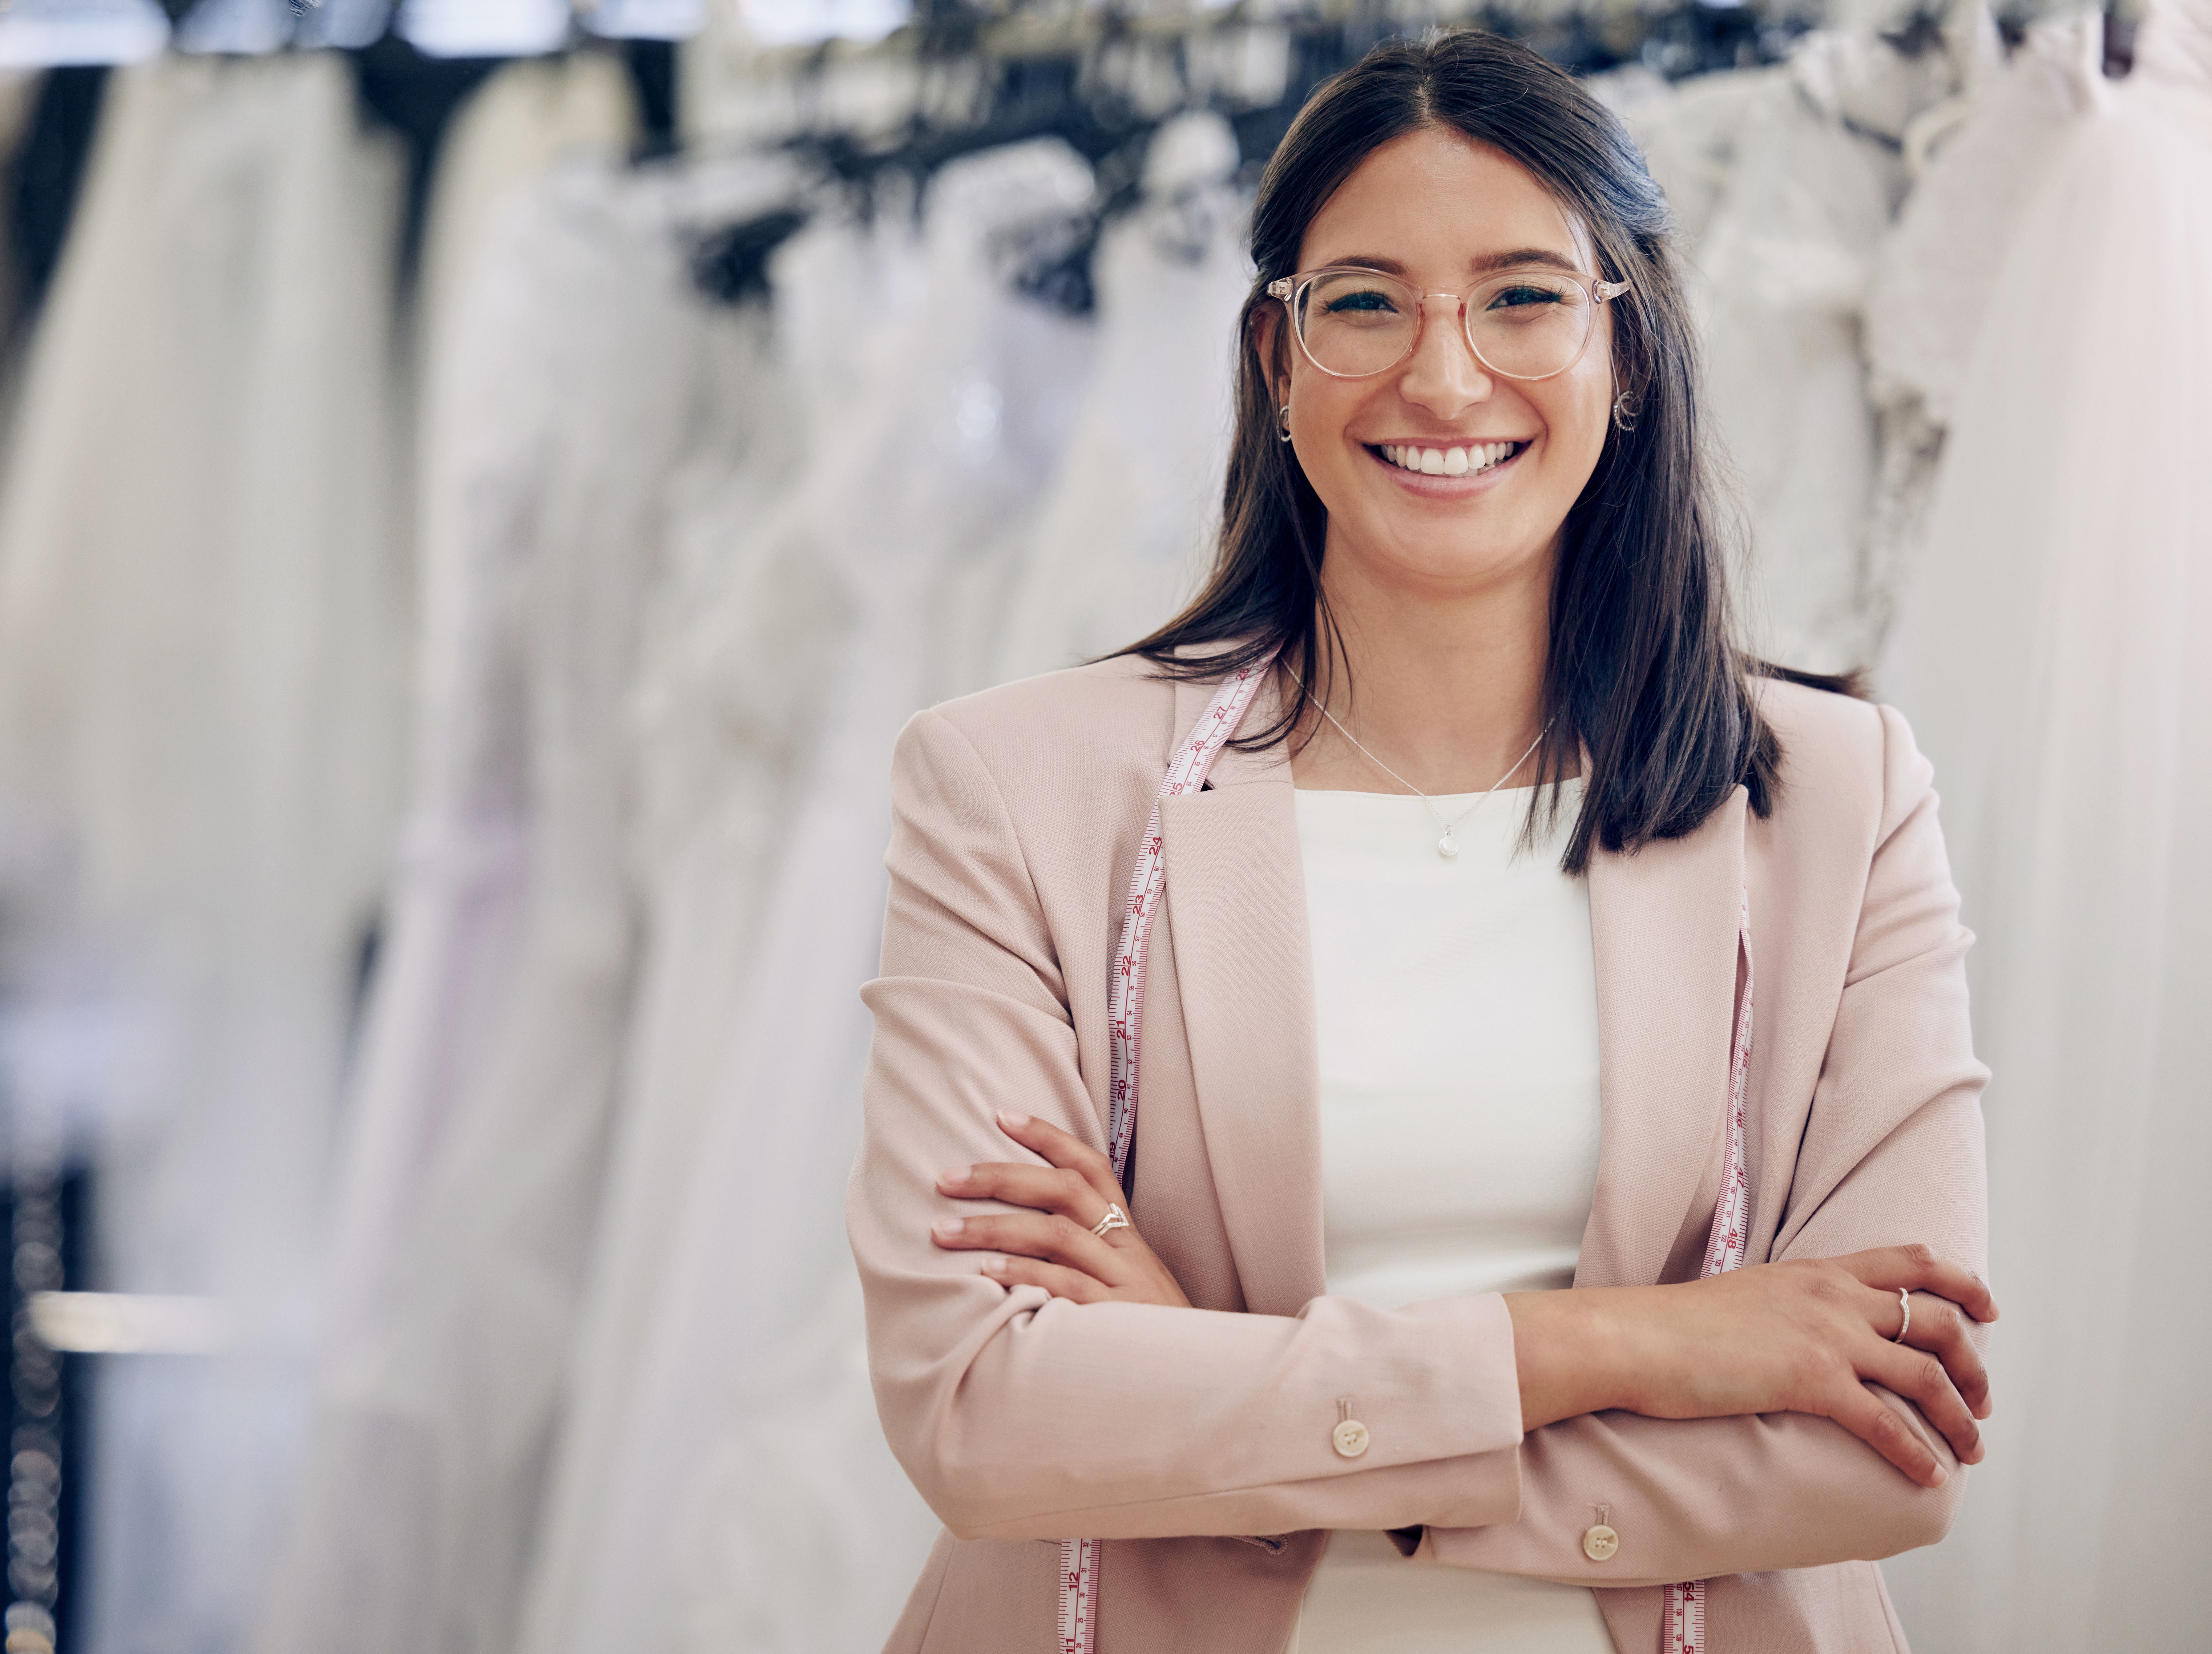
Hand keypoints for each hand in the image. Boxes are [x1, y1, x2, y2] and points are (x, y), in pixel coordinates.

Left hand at [931, 1112, 1191, 1308]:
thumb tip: (1018, 1233)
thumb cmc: (1144, 1333)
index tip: (1001, 1116)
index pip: (1091, 1168)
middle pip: (1065, 1190)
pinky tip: (987, 1271)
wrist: (1197, 1379)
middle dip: (1000, 1178)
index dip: (1048, 1138)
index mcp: (1126, 1235)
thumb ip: (1082, 1257)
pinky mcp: (1116, 1319)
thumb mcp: (1123, 1284)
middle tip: (945, 1178)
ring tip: (943, 1231)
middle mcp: (1126, 1250)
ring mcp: (1123, 1282)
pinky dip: (1024, 1273)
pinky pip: (1065, 1285)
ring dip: (994, 1227)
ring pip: (1057, 1234)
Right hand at [1509, 1245, 1997, 1487]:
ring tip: (1971, 1446)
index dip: (1960, 1283)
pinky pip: (1885, 1422)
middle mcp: (1834, 1297)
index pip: (1910, 1262)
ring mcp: (1826, 1338)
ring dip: (1960, 1414)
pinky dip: (1916, 1452)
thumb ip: (1793, 1302)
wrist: (1640, 1338)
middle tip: (1983, 1399)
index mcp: (1818, 1272)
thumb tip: (1811, 1326)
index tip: (1985, 1307)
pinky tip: (1929, 1474)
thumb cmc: (1678, 1325)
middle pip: (1936, 1319)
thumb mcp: (1751, 1293)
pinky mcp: (1811, 1381)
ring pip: (1926, 1372)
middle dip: (1973, 1362)